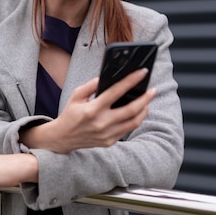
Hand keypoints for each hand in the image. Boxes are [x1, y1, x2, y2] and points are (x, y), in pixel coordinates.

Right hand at [21, 69, 155, 152]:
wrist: (63, 138)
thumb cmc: (70, 114)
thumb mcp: (76, 96)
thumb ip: (90, 85)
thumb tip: (106, 77)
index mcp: (92, 109)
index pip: (116, 92)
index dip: (131, 80)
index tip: (142, 72)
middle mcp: (101, 123)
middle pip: (131, 110)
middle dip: (145, 98)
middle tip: (153, 89)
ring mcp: (107, 134)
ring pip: (134, 122)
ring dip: (144, 110)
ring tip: (147, 100)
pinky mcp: (110, 142)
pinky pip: (127, 130)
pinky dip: (135, 119)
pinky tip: (137, 111)